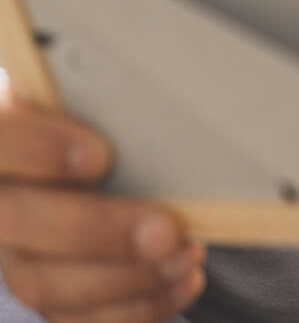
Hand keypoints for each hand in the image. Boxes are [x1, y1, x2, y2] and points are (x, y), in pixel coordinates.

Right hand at [0, 82, 204, 321]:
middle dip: (98, 231)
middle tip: (166, 230)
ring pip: (42, 283)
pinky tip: (182, 283)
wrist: (88, 160)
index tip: (100, 155)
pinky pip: (73, 319)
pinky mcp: (39, 293)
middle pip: (18, 223)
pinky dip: (135, 308)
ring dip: (127, 278)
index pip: (0, 143)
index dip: (40, 150)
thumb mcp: (87, 99)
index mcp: (0, 141)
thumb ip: (99, 99)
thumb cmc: (94, 121)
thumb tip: (146, 91)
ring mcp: (8, 255)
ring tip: (188, 255)